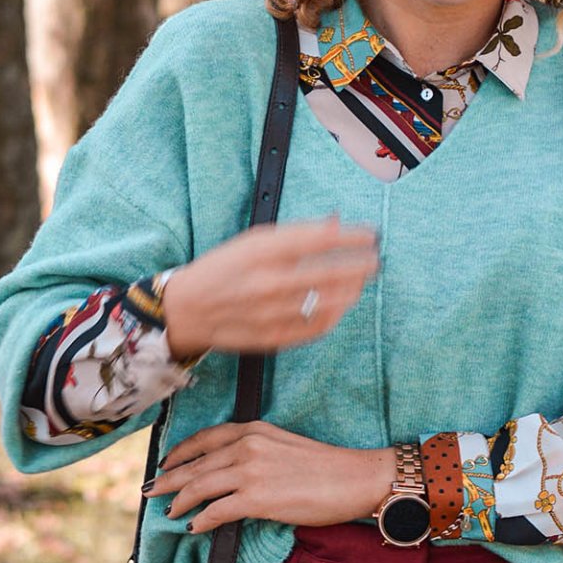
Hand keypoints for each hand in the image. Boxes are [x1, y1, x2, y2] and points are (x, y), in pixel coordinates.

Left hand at [142, 421, 397, 532]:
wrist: (355, 478)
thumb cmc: (327, 467)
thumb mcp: (284, 447)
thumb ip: (256, 454)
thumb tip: (232, 476)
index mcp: (254, 429)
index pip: (206, 438)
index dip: (181, 452)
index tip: (167, 463)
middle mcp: (247, 445)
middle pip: (195, 463)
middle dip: (169, 479)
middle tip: (150, 490)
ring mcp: (250, 471)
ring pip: (199, 486)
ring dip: (178, 501)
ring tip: (166, 511)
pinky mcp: (257, 498)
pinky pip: (216, 511)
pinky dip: (200, 521)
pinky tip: (193, 528)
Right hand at [163, 217, 378, 357]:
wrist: (188, 310)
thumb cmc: (223, 269)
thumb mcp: (251, 241)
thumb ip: (293, 235)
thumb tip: (336, 224)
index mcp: (259, 252)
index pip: (317, 240)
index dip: (350, 237)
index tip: (370, 235)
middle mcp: (266, 283)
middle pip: (328, 273)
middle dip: (359, 265)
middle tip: (374, 260)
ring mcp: (271, 314)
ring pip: (328, 303)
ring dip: (351, 290)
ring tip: (360, 281)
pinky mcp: (274, 338)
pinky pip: (317, 327)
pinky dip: (335, 314)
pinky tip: (341, 304)